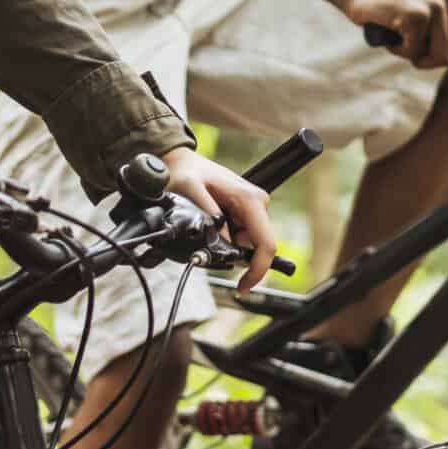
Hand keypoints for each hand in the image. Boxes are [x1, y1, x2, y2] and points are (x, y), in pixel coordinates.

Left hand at [162, 147, 274, 291]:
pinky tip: (212, 228)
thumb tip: (224, 244)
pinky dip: (227, 240)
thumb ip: (209, 219)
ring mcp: (252, 206)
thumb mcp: (191, 193)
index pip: (266, 244)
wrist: (181, 162)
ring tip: (205, 229)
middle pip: (258, 246)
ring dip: (229, 247)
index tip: (243, 287)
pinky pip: (241, 236)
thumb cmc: (186, 173)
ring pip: (248, 243)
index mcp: (249, 199)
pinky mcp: (245, 211)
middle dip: (236, 256)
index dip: (258, 270)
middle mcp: (257, 202)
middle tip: (208, 249)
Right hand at [340, 0, 447, 68]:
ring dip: (419, 56)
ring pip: (444, 56)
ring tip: (403, 38)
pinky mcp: (416, 16)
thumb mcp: (429, 10)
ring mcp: (434, 6)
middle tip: (421, 48)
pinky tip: (391, 33)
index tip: (444, 48)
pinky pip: (416, 54)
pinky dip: (399, 51)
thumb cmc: (392, 7)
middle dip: (446, 55)